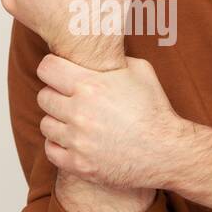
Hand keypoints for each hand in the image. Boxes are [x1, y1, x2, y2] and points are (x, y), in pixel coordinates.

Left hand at [36, 53, 189, 190]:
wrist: (167, 151)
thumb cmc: (155, 110)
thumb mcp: (140, 71)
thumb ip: (113, 58)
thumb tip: (99, 47)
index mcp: (90, 85)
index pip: (46, 68)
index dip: (52, 68)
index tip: (59, 73)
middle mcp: (79, 112)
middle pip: (43, 97)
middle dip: (56, 95)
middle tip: (71, 100)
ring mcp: (77, 141)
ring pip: (46, 124)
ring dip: (58, 122)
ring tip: (76, 122)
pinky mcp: (78, 164)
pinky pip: (50, 150)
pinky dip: (59, 145)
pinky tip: (74, 141)